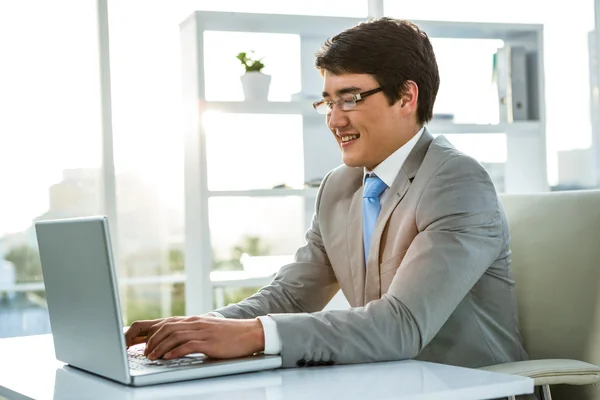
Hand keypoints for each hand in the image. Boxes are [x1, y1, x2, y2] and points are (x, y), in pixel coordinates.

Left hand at [125, 316, 264, 359]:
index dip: (148, 331)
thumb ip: (190, 334)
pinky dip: (175, 352)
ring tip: (152, 357)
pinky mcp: (208, 342)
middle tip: (143, 352)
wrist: (250, 333)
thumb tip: (172, 344)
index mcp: (192, 320)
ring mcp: (201, 331)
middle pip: (165, 327)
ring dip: (159, 347)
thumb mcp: (206, 331)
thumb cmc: (229, 334)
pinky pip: (187, 345)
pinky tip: (168, 358)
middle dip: (150, 340)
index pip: (164, 322)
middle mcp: (194, 323)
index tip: (138, 342)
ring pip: (173, 336)